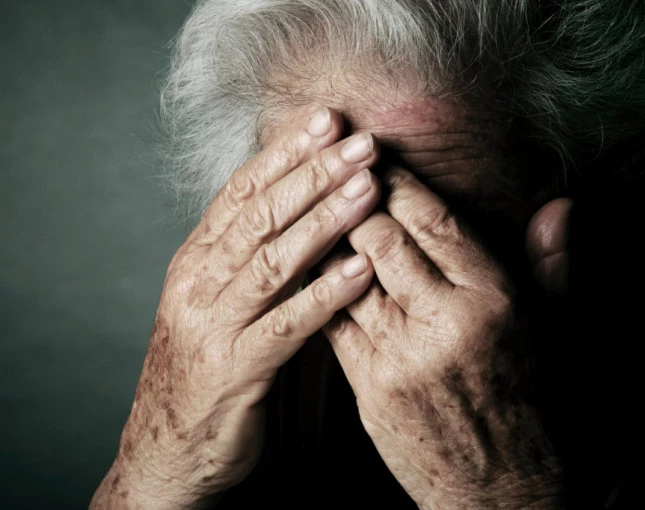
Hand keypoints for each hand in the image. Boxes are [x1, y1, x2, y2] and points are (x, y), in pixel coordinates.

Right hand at [91, 108, 381, 507]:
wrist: (167, 450)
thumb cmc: (205, 367)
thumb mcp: (218, 300)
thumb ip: (249, 256)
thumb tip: (297, 207)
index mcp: (195, 260)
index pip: (241, 191)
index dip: (285, 152)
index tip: (327, 119)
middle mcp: (197, 283)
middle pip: (260, 214)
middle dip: (314, 173)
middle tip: (362, 141)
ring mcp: (212, 326)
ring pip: (272, 260)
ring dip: (324, 220)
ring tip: (369, 188)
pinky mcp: (234, 370)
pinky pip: (287, 325)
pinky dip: (325, 294)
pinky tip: (361, 269)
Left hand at [321, 168, 566, 508]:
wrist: (501, 486)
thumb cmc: (530, 398)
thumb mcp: (553, 329)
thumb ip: (551, 263)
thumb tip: (558, 206)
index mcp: (492, 298)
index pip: (434, 219)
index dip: (398, 181)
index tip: (375, 156)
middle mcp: (444, 321)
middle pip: (381, 236)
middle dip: (353, 197)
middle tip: (334, 168)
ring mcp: (401, 355)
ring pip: (347, 274)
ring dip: (327, 235)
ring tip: (311, 204)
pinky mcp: (369, 386)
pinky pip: (333, 321)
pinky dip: (320, 285)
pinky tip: (310, 262)